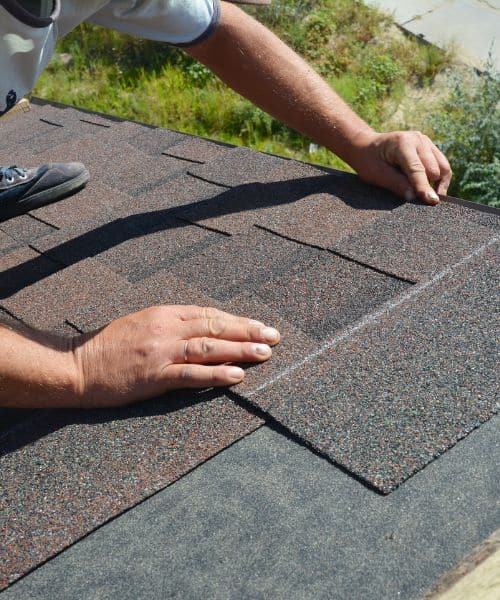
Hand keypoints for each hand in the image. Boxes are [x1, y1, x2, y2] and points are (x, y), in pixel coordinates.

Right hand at [72, 305, 279, 407]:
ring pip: (209, 348)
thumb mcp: (142, 323)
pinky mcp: (154, 376)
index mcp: (164, 314)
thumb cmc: (108, 346)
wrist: (76, 365)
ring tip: (265, 354)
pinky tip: (237, 376)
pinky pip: (191, 374)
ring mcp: (161, 352)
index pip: (209, 314)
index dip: (237, 320)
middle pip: (215, 327)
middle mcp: (166, 328)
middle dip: (248, 331)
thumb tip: (203, 329)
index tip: (259, 325)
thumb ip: (172, 325)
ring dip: (240, 350)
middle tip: (274, 336)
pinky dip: (216, 375)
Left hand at [350, 131, 451, 204]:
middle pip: (434, 169)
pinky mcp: (429, 147)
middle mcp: (417, 140)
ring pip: (443, 167)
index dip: (424, 187)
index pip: (417, 169)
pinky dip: (438, 177)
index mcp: (402, 144)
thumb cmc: (368, 161)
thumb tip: (414, 197)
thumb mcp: (377, 175)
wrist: (366, 146)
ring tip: (426, 195)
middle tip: (417, 198)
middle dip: (428, 185)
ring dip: (437, 182)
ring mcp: (425, 142)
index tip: (432, 201)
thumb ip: (396, 184)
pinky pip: (442, 164)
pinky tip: (430, 187)